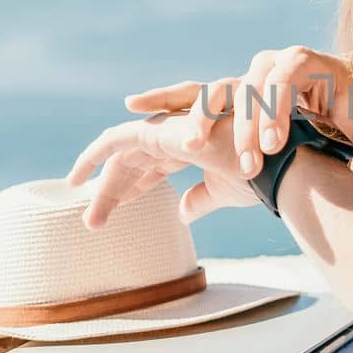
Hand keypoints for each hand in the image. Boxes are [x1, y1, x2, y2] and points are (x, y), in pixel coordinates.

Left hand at [64, 107, 257, 229]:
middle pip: (135, 161)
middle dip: (113, 190)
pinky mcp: (161, 130)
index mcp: (196, 147)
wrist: (271, 166)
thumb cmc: (259, 177)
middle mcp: (180, 135)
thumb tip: (183, 213)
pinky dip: (96, 153)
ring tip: (91, 218)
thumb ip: (201, 199)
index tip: (119, 207)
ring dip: (104, 187)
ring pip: (123, 154)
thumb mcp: (223, 192)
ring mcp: (169, 129)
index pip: (156, 165)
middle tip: (94, 222)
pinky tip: (80, 175)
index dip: (136, 185)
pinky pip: (118, 139)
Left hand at [124, 46, 352, 180]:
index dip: (160, 100)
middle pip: (212, 91)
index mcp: (231, 100)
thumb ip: (212, 187)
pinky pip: (286, 80)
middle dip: (197, 119)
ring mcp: (276, 65)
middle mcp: (248, 77)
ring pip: (249, 89)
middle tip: (189, 148)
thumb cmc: (303, 151)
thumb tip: (179, 212)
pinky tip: (276, 141)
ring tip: (248, 161)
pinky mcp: (307, 62)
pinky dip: (279, 111)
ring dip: (246, 128)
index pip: (189, 97)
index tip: (129, 107)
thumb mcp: (250, 174)